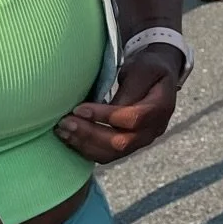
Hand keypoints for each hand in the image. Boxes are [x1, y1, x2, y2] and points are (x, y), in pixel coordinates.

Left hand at [56, 48, 182, 162]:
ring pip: (112, 153)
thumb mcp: (142, 69)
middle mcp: (153, 130)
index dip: (105, 116)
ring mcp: (141, 141)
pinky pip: (106, 155)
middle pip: (121, 142)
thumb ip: (129, 88)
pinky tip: (70, 137)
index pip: (133, 118)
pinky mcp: (129, 146)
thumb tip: (109, 108)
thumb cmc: (149, 68)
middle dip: (90, 134)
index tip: (79, 108)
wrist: (158, 78)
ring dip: (84, 144)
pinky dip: (86, 149)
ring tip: (62, 131)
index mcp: (161, 107)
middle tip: (65, 122)